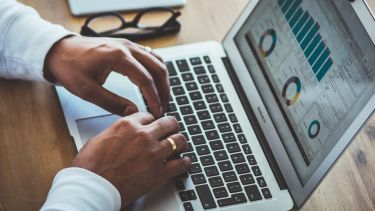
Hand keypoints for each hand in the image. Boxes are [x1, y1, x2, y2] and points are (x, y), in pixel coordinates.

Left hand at [44, 36, 168, 117]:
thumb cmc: (69, 67)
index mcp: (118, 57)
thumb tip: (134, 112)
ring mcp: (128, 45)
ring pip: (157, 61)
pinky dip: (156, 71)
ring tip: (162, 98)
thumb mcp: (87, 90)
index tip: (157, 112)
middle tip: (163, 108)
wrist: (59, 50)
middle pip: (157, 68)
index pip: (146, 79)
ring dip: (163, 80)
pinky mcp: (127, 46)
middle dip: (164, 90)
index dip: (154, 98)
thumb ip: (112, 103)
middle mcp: (127, 47)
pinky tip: (155, 83)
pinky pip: (150, 56)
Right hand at [71, 112, 190, 206]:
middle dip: (171, 127)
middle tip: (172, 131)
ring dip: (180, 143)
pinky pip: (181, 164)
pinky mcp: (159, 173)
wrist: (91, 188)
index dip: (153, 122)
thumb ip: (117, 132)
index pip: (149, 116)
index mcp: (127, 125)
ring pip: (179, 141)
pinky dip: (185, 163)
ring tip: (180, 146)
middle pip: (169, 123)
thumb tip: (123, 133)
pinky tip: (184, 162)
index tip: (154, 126)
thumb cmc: (90, 167)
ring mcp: (153, 154)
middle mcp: (143, 136)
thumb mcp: (100, 138)